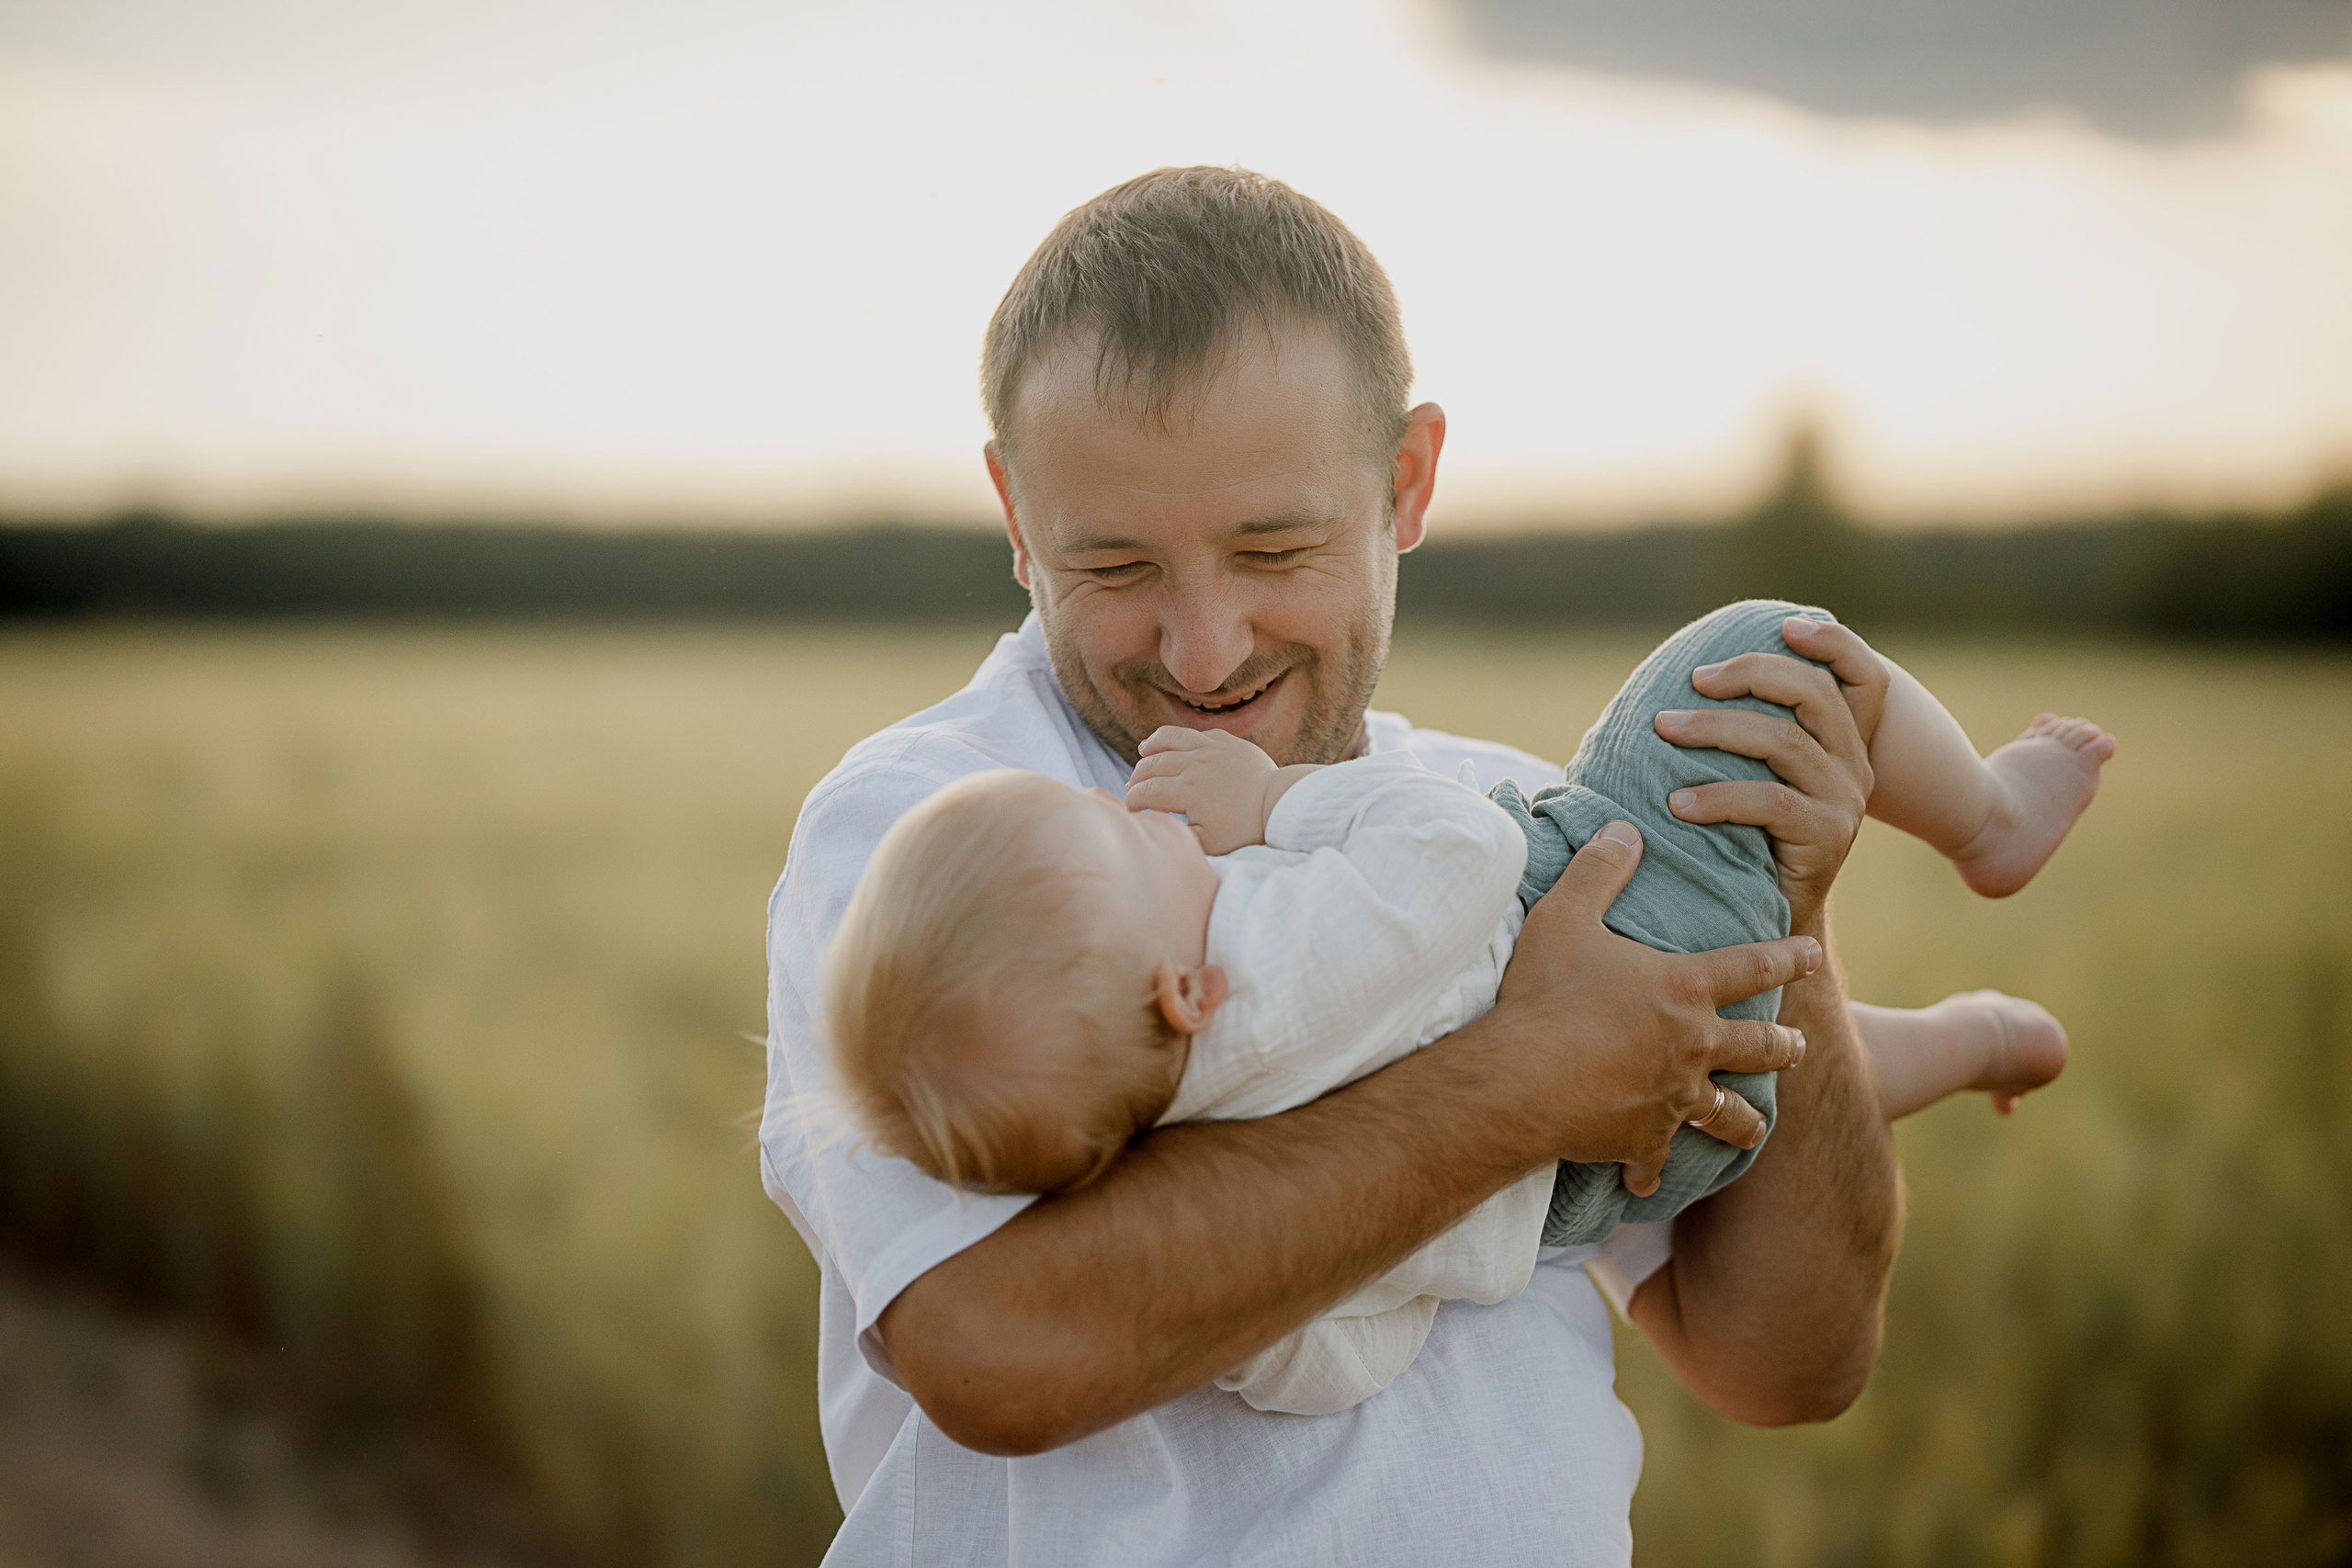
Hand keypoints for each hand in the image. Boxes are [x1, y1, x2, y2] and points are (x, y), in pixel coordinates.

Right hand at [1126, 726, 1284, 854]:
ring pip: (1172, 739)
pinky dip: (1182, 736)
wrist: (1281, 802)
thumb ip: (1181, 838)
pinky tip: (1177, 742)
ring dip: (1153, 745)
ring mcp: (1211, 749)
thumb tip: (1158, 833)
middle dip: (1138, 776)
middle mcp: (1194, 764)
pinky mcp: (1227, 742)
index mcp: (1186, 791)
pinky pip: (1198, 733)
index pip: (1147, 792)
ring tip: (1143, 750)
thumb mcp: (1211, 844)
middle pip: (1153, 764)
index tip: (1130, 810)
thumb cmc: (1245, 828)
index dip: (1133, 801)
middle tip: (1133, 787)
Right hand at [1495, 821, 1818, 1195]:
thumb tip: (1626, 830)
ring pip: (1728, 1114)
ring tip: (1754, 1127)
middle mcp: (1693, 1046)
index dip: (1787, 957)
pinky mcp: (1641, 1139)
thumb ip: (1600, 870)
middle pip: (1759, 1046)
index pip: (1752, 966)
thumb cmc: (1544, 995)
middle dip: (1784, 1045)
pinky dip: (1649, 1170)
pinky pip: (1655, 1160)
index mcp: (1683, 988)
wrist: (1519, 1080)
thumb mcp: (1565, 917)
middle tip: (1797, 1045)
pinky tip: (1644, 1179)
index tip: (1812, 954)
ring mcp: (1672, 1099)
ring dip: (1744, 1121)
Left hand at [1653, 616, 1889, 925]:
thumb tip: (1684, 680)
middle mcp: (1853, 764)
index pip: (1859, 675)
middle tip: (1691, 680)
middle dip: (1749, 675)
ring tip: (1663, 729)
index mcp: (1841, 741)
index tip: (1783, 624)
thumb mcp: (1748, 775)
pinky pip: (1770, 802)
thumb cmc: (1742, 839)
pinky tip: (1677, 803)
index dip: (1833, 643)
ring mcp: (1845, 801)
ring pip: (1783, 742)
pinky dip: (1718, 797)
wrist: (1768, 918)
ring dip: (1715, 731)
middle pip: (1813, 695)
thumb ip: (1743, 732)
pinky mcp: (1828, 837)